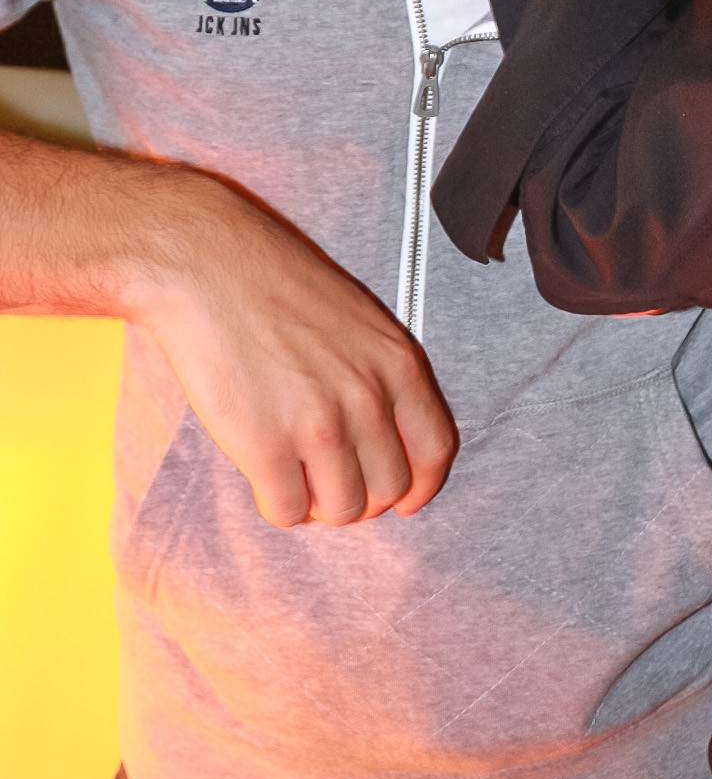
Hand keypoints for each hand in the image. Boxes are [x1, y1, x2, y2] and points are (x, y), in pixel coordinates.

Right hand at [141, 174, 456, 526]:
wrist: (210, 266)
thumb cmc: (277, 284)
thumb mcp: (358, 320)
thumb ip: (379, 376)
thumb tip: (381, 441)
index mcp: (397, 361)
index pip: (434, 449)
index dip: (419, 485)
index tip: (402, 499)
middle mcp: (368, 397)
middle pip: (389, 489)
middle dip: (362, 494)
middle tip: (331, 478)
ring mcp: (319, 425)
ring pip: (342, 509)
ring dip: (320, 503)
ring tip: (296, 474)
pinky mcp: (266, 447)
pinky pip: (287, 512)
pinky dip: (278, 504)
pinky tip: (265, 474)